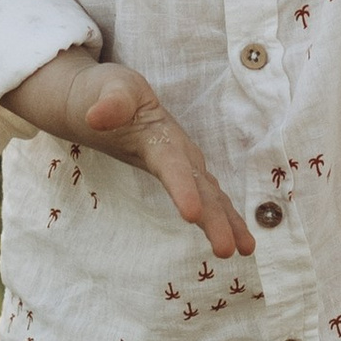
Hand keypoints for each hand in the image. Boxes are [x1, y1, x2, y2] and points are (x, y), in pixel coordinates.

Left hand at [1, 49, 255, 257]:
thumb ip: (109, 104)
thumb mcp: (107, 89)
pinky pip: (208, 198)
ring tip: (245, 250)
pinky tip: (238, 241)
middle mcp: (180, 151)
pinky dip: (223, 219)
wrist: (107, 94)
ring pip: (212, 196)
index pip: (173, 166)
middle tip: (227, 249)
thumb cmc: (106, 92)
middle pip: (202, 188)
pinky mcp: (183, 173)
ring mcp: (185, 163)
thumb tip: (95, 117)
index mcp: (160, 135)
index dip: (183, 189)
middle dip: (217, 219)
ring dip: (228, 222)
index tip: (192, 214)